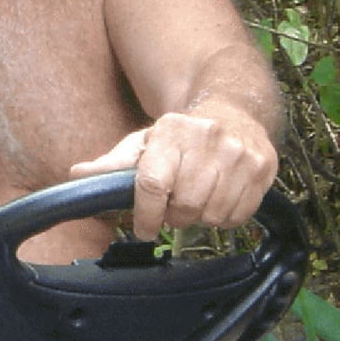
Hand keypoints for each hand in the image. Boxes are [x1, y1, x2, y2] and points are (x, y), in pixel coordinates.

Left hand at [71, 105, 277, 240]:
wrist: (234, 111)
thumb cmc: (181, 135)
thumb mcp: (144, 143)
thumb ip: (112, 164)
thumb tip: (76, 175)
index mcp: (172, 131)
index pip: (152, 183)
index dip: (145, 214)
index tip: (143, 228)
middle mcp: (208, 138)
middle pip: (184, 204)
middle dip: (175, 215)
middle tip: (174, 207)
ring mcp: (239, 152)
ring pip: (212, 213)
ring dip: (200, 217)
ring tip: (197, 200)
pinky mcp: (263, 166)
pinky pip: (239, 215)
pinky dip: (226, 217)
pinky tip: (220, 198)